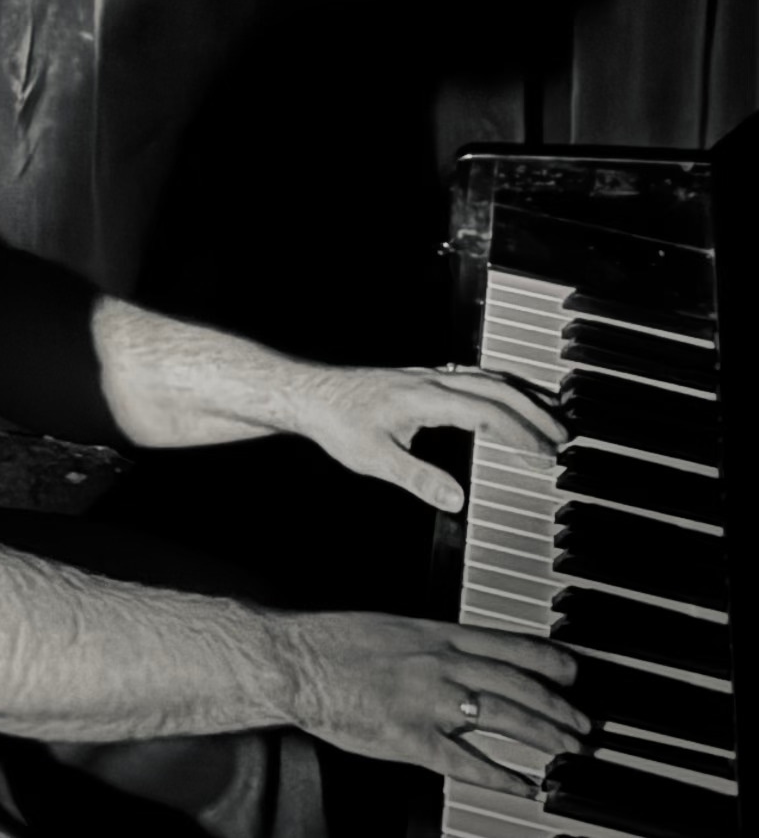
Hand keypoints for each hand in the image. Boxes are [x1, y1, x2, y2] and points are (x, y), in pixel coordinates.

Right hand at [276, 608, 581, 783]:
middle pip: (516, 684)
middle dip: (558, 706)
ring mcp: (427, 702)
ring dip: (543, 736)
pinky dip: (500, 776)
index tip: (574, 673)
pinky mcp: (410, 739)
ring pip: (502, 718)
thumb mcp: (393, 627)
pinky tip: (524, 786)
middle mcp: (439, 664)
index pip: (507, 644)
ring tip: (569, 751)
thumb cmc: (335, 642)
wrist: (295, 660)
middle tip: (585, 724)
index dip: (548, 660)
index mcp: (434, 633)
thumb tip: (467, 653)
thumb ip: (434, 641)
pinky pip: (466, 762)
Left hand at [290, 357, 562, 511]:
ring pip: (488, 376)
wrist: (310, 393)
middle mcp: (431, 380)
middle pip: (495, 388)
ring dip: (524, 393)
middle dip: (535, 411)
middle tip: (566, 437)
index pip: (485, 412)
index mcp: (423, 398)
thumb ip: (418, 479)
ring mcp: (428, 375)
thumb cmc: (338, 424)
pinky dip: (503, 385)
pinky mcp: (424, 378)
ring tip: (556, 413)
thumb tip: (458, 500)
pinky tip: (513, 398)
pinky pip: (474, 376)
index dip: (520, 432)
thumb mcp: (375, 459)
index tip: (547, 454)